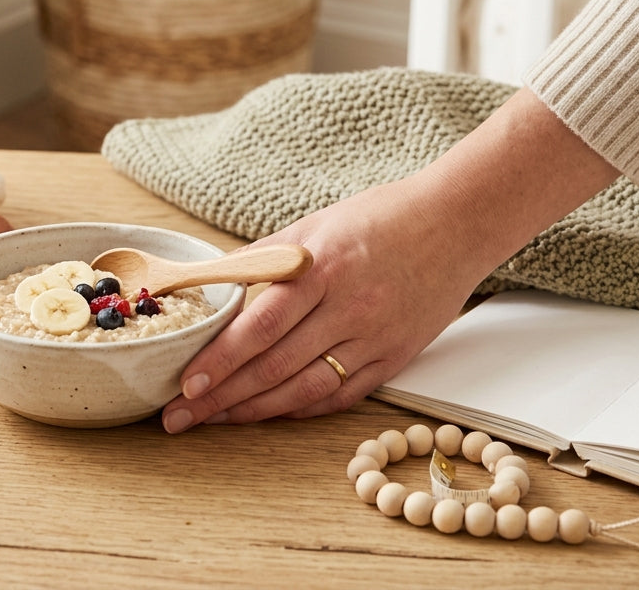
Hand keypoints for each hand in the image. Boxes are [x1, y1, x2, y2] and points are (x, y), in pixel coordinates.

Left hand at [160, 88, 620, 432]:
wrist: (456, 224)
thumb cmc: (381, 218)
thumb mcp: (312, 225)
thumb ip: (262, 258)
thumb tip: (210, 282)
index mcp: (321, 269)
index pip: (259, 327)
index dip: (220, 360)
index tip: (187, 383)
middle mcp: (348, 308)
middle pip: (274, 366)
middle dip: (221, 397)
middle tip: (181, 416)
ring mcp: (375, 338)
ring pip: (304, 389)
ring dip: (255, 411)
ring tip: (218, 420)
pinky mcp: (395, 357)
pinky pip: (341, 395)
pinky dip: (301, 408)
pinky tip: (270, 413)